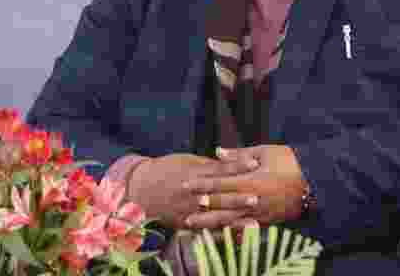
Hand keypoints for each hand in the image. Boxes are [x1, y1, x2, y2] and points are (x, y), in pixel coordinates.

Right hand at [127, 153, 256, 228]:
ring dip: (234, 220)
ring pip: (214, 216)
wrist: (140, 189)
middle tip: (259, 196)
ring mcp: (187, 209)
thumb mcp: (185, 162)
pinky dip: (221, 235)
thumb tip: (230, 163)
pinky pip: (205, 231)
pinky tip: (235, 237)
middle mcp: (191, 193)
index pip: (219, 170)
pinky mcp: (184, 223)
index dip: (237, 167)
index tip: (255, 164)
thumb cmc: (165, 170)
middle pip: (218, 195)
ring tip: (254, 222)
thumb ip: (208, 165)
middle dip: (239, 197)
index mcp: (192, 173)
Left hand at [181, 145, 306, 228]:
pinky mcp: (267, 221)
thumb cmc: (290, 162)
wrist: (316, 183)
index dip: (201, 185)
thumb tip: (217, 152)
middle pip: (221, 205)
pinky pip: (244, 229)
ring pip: (230, 221)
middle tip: (184, 213)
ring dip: (211, 224)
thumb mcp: (265, 152)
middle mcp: (252, 200)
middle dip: (202, 209)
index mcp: (250, 180)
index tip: (185, 185)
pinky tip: (218, 235)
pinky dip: (229, 233)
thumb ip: (239, 154)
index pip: (219, 183)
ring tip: (194, 228)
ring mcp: (259, 213)